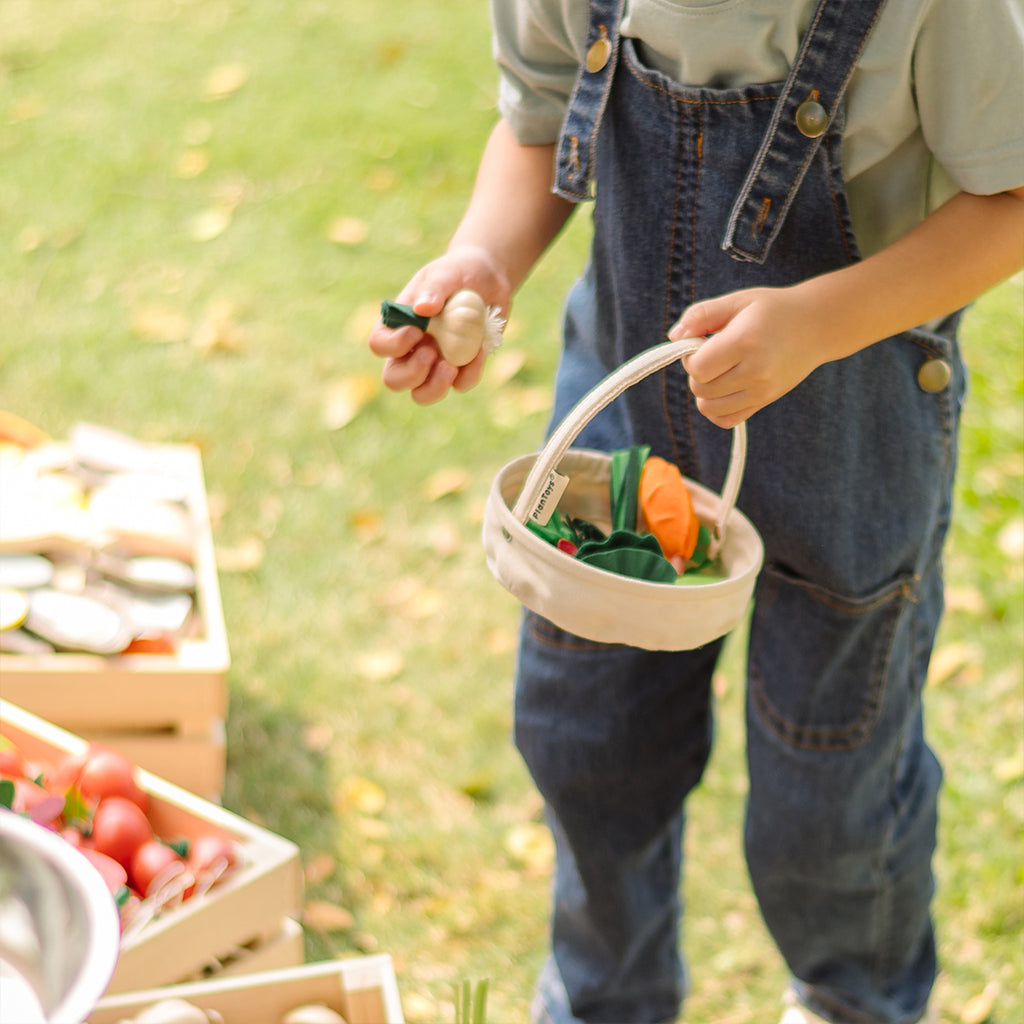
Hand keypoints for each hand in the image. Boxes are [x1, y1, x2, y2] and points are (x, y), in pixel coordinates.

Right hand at [368, 246, 509, 404]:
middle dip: (411, 374)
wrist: (489, 280)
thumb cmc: (458, 272)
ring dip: (435, 387)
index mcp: (398, 325)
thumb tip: (422, 308)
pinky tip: (480, 351)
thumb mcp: (446, 272)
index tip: (416, 331)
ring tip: (451, 366)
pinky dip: (470, 373)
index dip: (393, 345)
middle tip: (432, 353)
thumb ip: (434, 287)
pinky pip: (460, 385)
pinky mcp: (461, 370)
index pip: (379, 345)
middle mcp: (412, 349)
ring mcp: (436, 363)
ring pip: (422, 394)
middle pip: (394, 379)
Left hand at [670, 285, 830, 427]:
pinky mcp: (765, 401)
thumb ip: (701, 314)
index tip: (702, 343)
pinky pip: (726, 420)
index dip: (690, 356)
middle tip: (713, 354)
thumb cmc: (773, 310)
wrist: (817, 325)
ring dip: (704, 391)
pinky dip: (716, 409)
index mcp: (745, 341)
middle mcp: (755, 370)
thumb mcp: (737, 301)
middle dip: (697, 372)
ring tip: (719, 370)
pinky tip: (723, 389)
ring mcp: (762, 390)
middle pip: (700, 388)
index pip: (697, 368)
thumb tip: (674, 336)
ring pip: (709, 408)